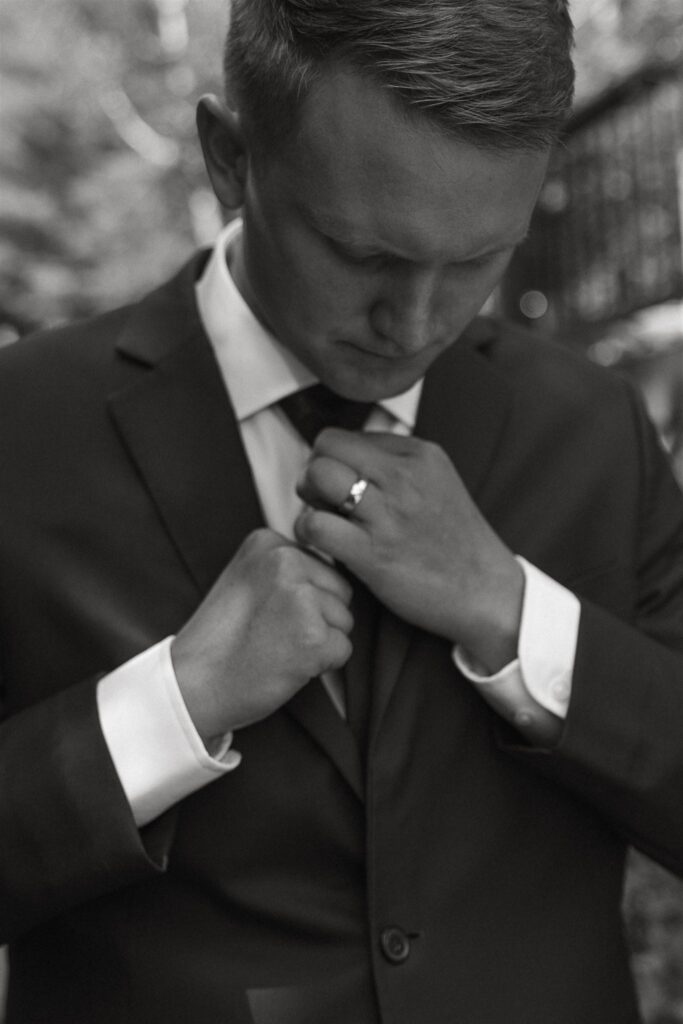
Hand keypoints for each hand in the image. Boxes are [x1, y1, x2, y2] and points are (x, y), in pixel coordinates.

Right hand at [171, 529, 352, 740]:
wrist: (193, 685)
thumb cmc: (221, 640)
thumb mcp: (247, 579)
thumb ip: (286, 569)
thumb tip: (334, 576)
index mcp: (268, 542)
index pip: (322, 568)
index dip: (303, 600)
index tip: (266, 614)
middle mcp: (286, 560)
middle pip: (341, 592)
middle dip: (318, 618)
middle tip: (274, 634)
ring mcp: (300, 597)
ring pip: (344, 621)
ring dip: (319, 642)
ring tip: (276, 647)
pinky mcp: (313, 635)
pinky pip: (343, 650)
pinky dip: (321, 666)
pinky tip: (285, 665)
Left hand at [294, 429, 523, 672]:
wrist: (486, 591)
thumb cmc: (455, 541)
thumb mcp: (436, 483)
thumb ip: (396, 464)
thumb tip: (344, 457)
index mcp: (419, 454)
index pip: (345, 436)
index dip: (332, 459)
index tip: (341, 485)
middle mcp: (403, 477)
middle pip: (327, 448)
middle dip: (314, 473)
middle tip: (324, 501)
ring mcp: (388, 515)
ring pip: (319, 477)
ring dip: (308, 499)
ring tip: (322, 518)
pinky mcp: (373, 553)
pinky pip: (316, 524)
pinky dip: (307, 530)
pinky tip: (320, 542)